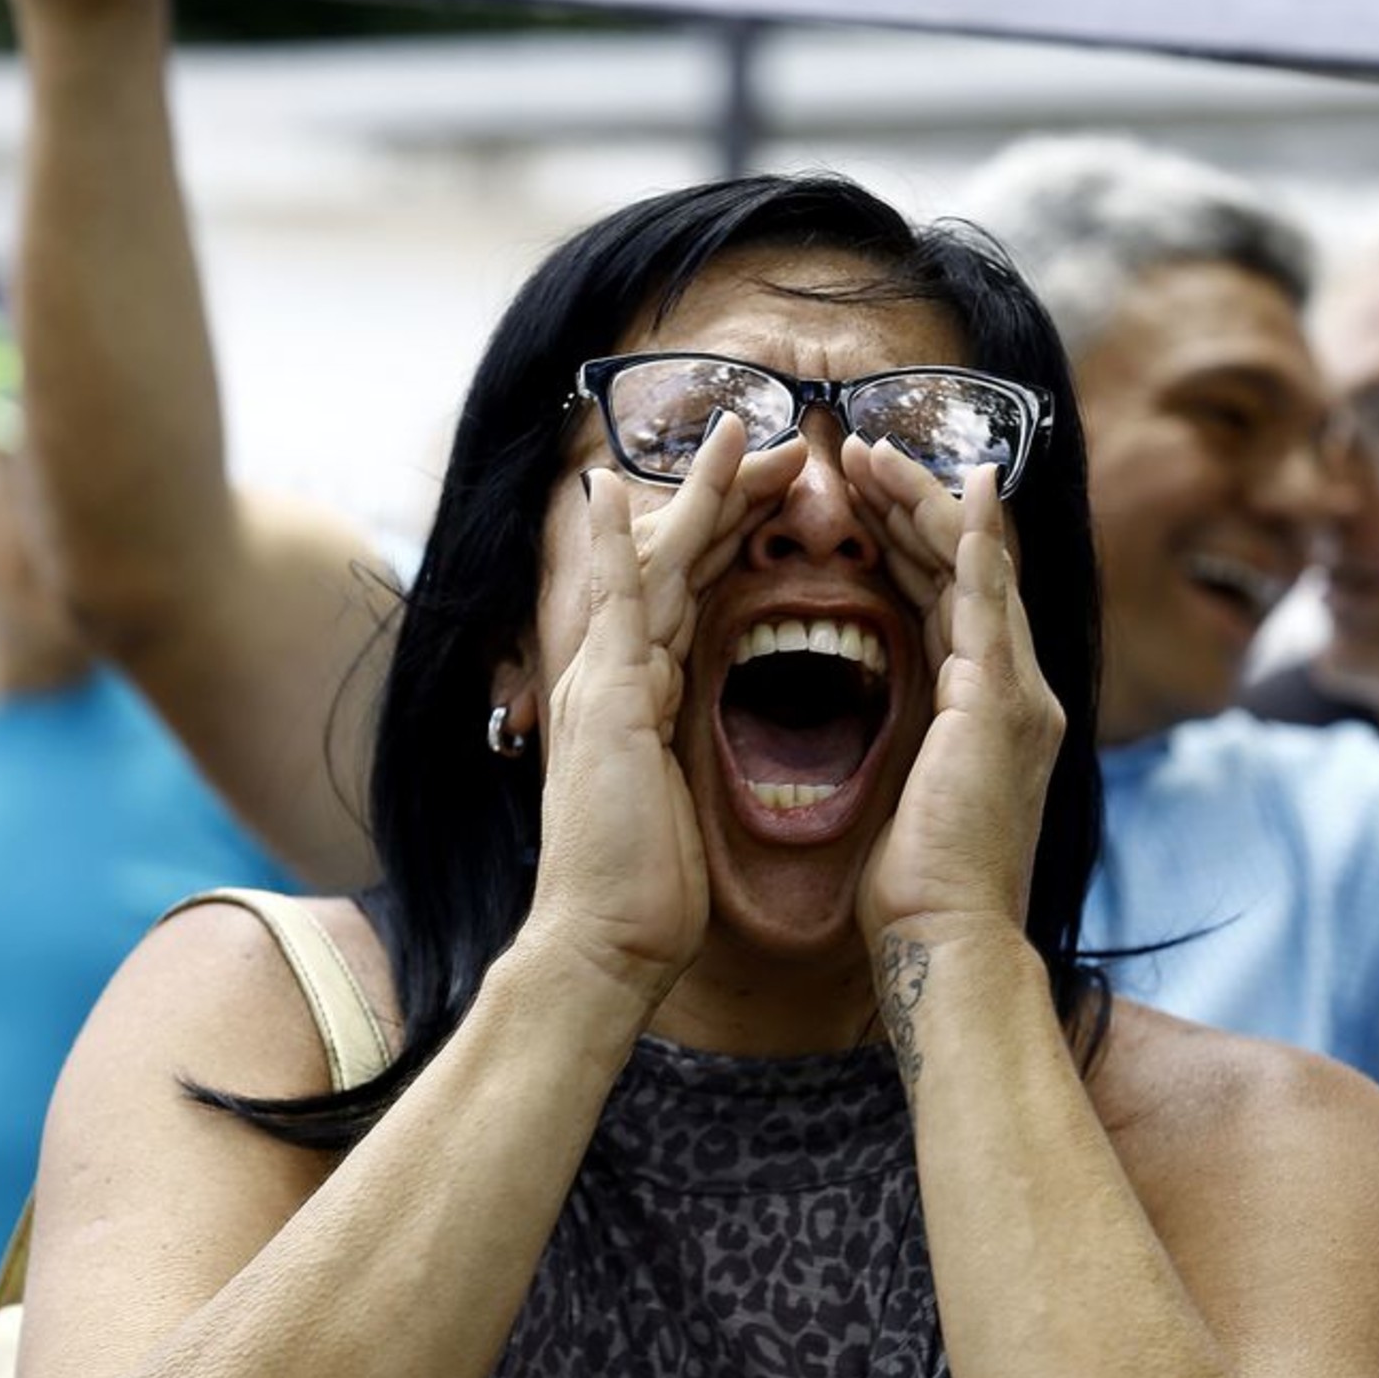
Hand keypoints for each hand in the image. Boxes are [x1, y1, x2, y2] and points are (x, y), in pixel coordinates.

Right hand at [530, 416, 804, 1000]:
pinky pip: (612, 605)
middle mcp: (612, 676)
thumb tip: (682, 740)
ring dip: (696, 494)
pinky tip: (611, 489)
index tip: (774, 493)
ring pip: (654, 562)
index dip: (729, 536)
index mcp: (640, 696)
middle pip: (675, 560)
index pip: (690, 593)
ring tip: (740, 432)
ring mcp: (601, 682)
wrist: (604, 944)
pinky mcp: (605, 701)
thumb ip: (673, 753)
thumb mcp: (672, 802)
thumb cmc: (645, 891)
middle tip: (777, 437)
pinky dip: (609, 543)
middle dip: (725, 495)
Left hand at [843, 440, 1064, 944]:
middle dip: (911, 503)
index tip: (860, 498)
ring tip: (870, 454)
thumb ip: (911, 744)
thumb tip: (887, 728)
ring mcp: (1018, 693)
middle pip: (963, 568)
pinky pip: (985, 600)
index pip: (947, 599)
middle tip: (858, 452)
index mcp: (991, 711)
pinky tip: (963, 488)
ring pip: (972, 568)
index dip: (906, 541)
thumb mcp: (907, 797)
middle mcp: (1019, 691)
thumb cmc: (915, 891)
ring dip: (923, 504)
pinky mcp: (1001, 703)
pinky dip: (974, 540)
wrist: (946, 944)